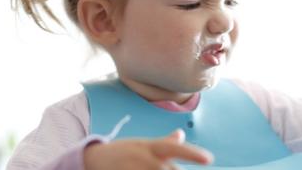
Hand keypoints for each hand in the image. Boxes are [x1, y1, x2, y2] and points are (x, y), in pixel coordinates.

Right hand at [84, 129, 212, 169]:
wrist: (92, 159)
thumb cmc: (124, 152)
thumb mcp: (143, 145)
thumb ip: (164, 143)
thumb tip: (181, 135)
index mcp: (151, 147)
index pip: (175, 148)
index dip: (192, 153)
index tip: (209, 159)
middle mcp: (143, 157)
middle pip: (168, 169)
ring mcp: (132, 169)